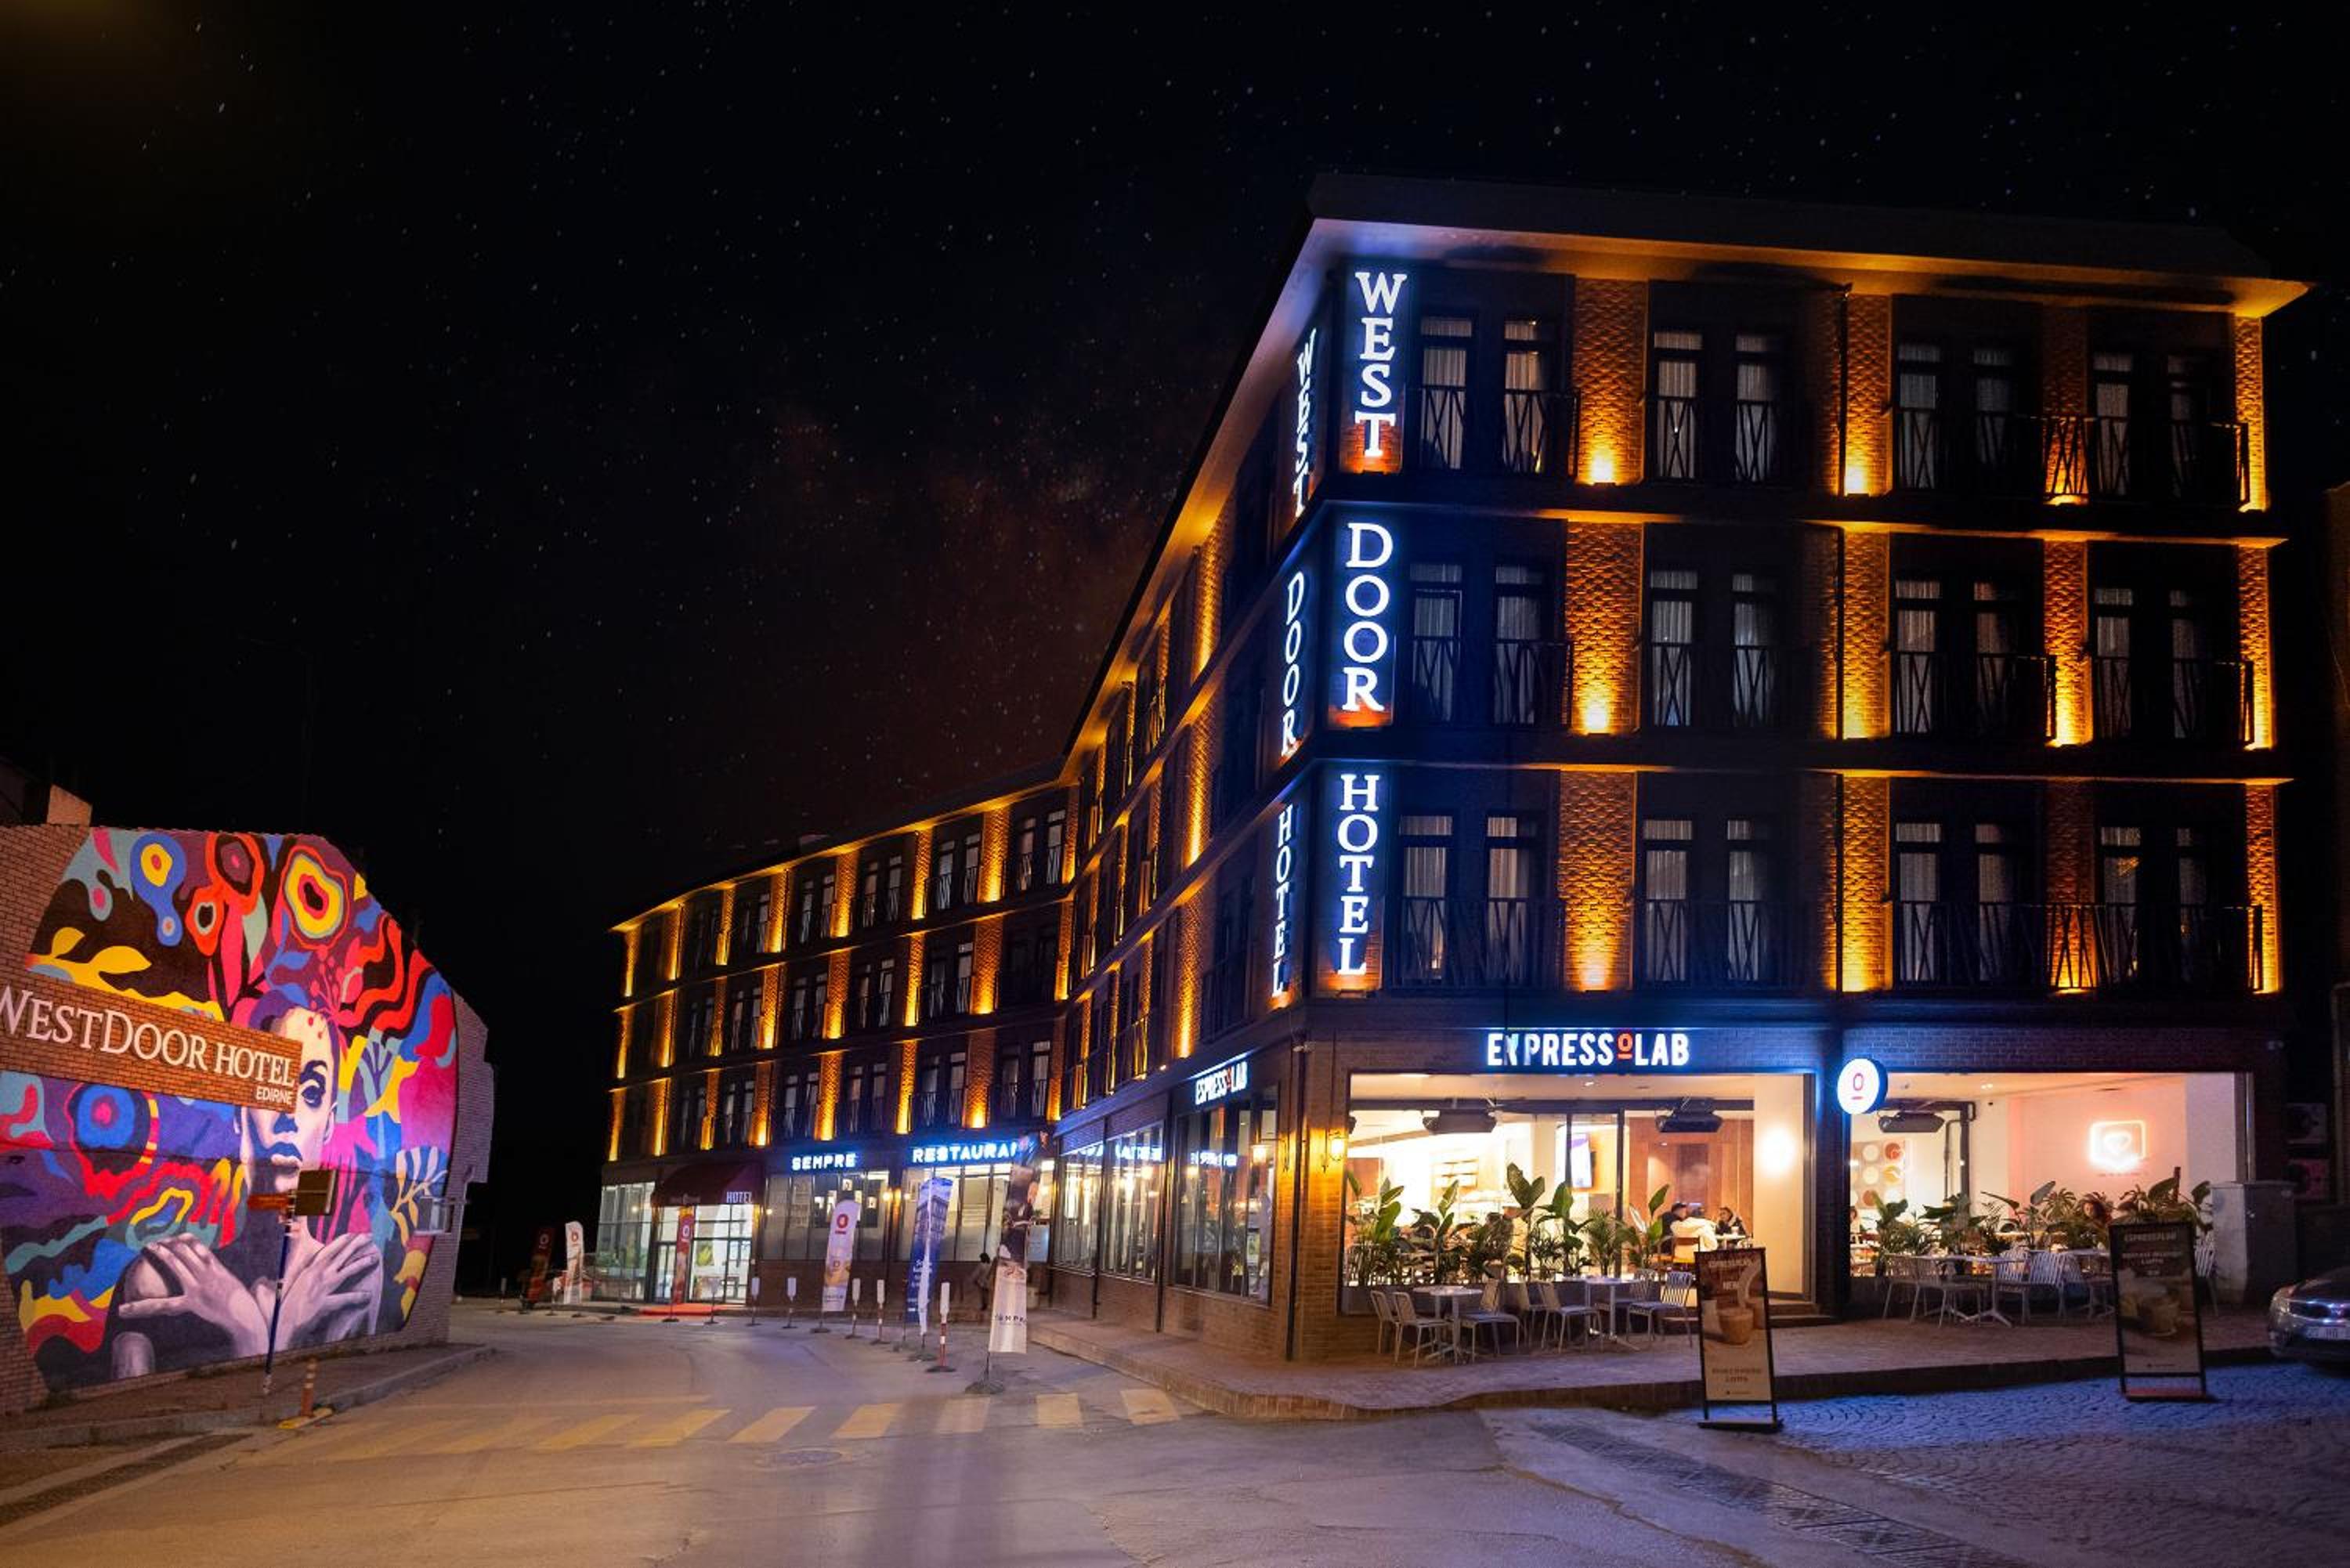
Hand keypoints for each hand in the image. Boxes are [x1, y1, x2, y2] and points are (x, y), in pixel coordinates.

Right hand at [117, 1235, 271, 1356]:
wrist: (242, 1313)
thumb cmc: (220, 1313)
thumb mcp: (197, 1310)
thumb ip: (183, 1301)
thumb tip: (169, 1298)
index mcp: (187, 1303)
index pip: (158, 1306)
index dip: (138, 1309)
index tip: (121, 1310)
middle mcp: (196, 1288)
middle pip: (173, 1264)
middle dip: (160, 1252)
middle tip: (149, 1245)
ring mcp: (208, 1276)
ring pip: (188, 1254)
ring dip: (174, 1244)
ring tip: (164, 1239)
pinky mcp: (218, 1269)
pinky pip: (202, 1251)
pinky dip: (191, 1242)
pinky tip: (182, 1237)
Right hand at [275, 1233, 382, 1347]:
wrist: (283, 1323)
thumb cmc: (291, 1304)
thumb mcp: (300, 1284)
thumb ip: (311, 1273)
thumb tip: (316, 1265)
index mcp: (310, 1271)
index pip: (328, 1251)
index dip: (341, 1241)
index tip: (354, 1233)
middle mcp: (316, 1276)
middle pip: (339, 1256)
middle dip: (355, 1245)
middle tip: (369, 1236)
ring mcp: (321, 1289)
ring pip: (346, 1272)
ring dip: (361, 1264)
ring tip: (374, 1257)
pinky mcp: (323, 1303)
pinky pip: (344, 1299)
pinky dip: (357, 1297)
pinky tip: (368, 1295)